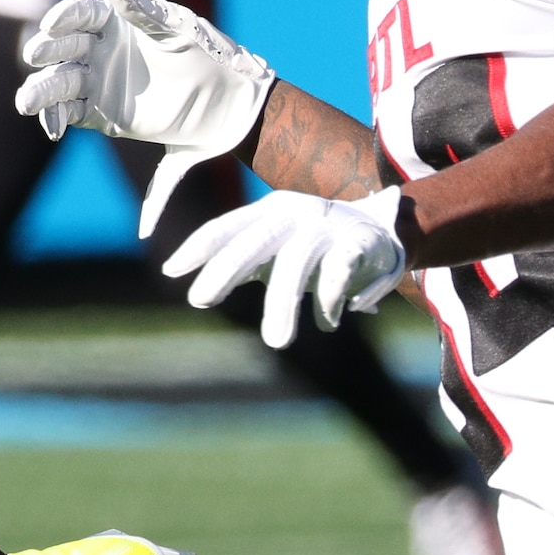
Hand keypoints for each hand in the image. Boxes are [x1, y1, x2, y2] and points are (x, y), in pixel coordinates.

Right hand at [14, 0, 276, 237]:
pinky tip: (52, 126)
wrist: (228, 102)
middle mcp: (102, 49)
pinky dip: (57, 118)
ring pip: (61, 82)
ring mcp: (100, 82)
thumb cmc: (209, 54)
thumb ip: (145, 10)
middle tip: (35, 55)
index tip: (52, 24)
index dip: (65, 16)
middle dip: (46, 51)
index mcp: (118, 20)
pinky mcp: (104, 114)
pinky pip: (72, 113)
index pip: (82, 13)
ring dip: (42, 91)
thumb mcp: (180, 28)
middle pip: (63, 47)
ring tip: (26, 103)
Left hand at [163, 184, 407, 348]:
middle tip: (199, 299)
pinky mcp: (361, 242)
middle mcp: (295, 214)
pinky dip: (331, 300)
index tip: (171, 270)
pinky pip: (340, 272)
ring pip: (296, 263)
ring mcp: (328, 227)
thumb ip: (245, 266)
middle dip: (225, 268)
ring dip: (283, 303)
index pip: (228, 227)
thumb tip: (199, 295)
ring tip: (277, 342)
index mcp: (270, 212)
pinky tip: (328, 323)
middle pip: (255, 239)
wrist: (383, 229)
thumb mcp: (277, 248)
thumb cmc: (315, 245)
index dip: (199, 246)